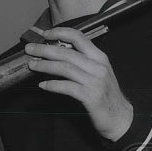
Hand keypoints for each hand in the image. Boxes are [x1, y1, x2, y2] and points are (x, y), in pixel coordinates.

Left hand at [25, 26, 133, 140]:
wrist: (121, 118)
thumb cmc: (106, 94)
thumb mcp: (98, 73)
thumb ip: (82, 62)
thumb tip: (56, 53)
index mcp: (99, 58)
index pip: (79, 37)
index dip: (60, 33)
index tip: (45, 34)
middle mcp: (98, 67)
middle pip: (67, 52)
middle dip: (45, 49)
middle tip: (30, 49)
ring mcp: (95, 81)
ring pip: (65, 68)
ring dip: (45, 66)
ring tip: (32, 65)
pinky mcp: (90, 97)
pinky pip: (67, 87)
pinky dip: (52, 85)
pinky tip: (43, 85)